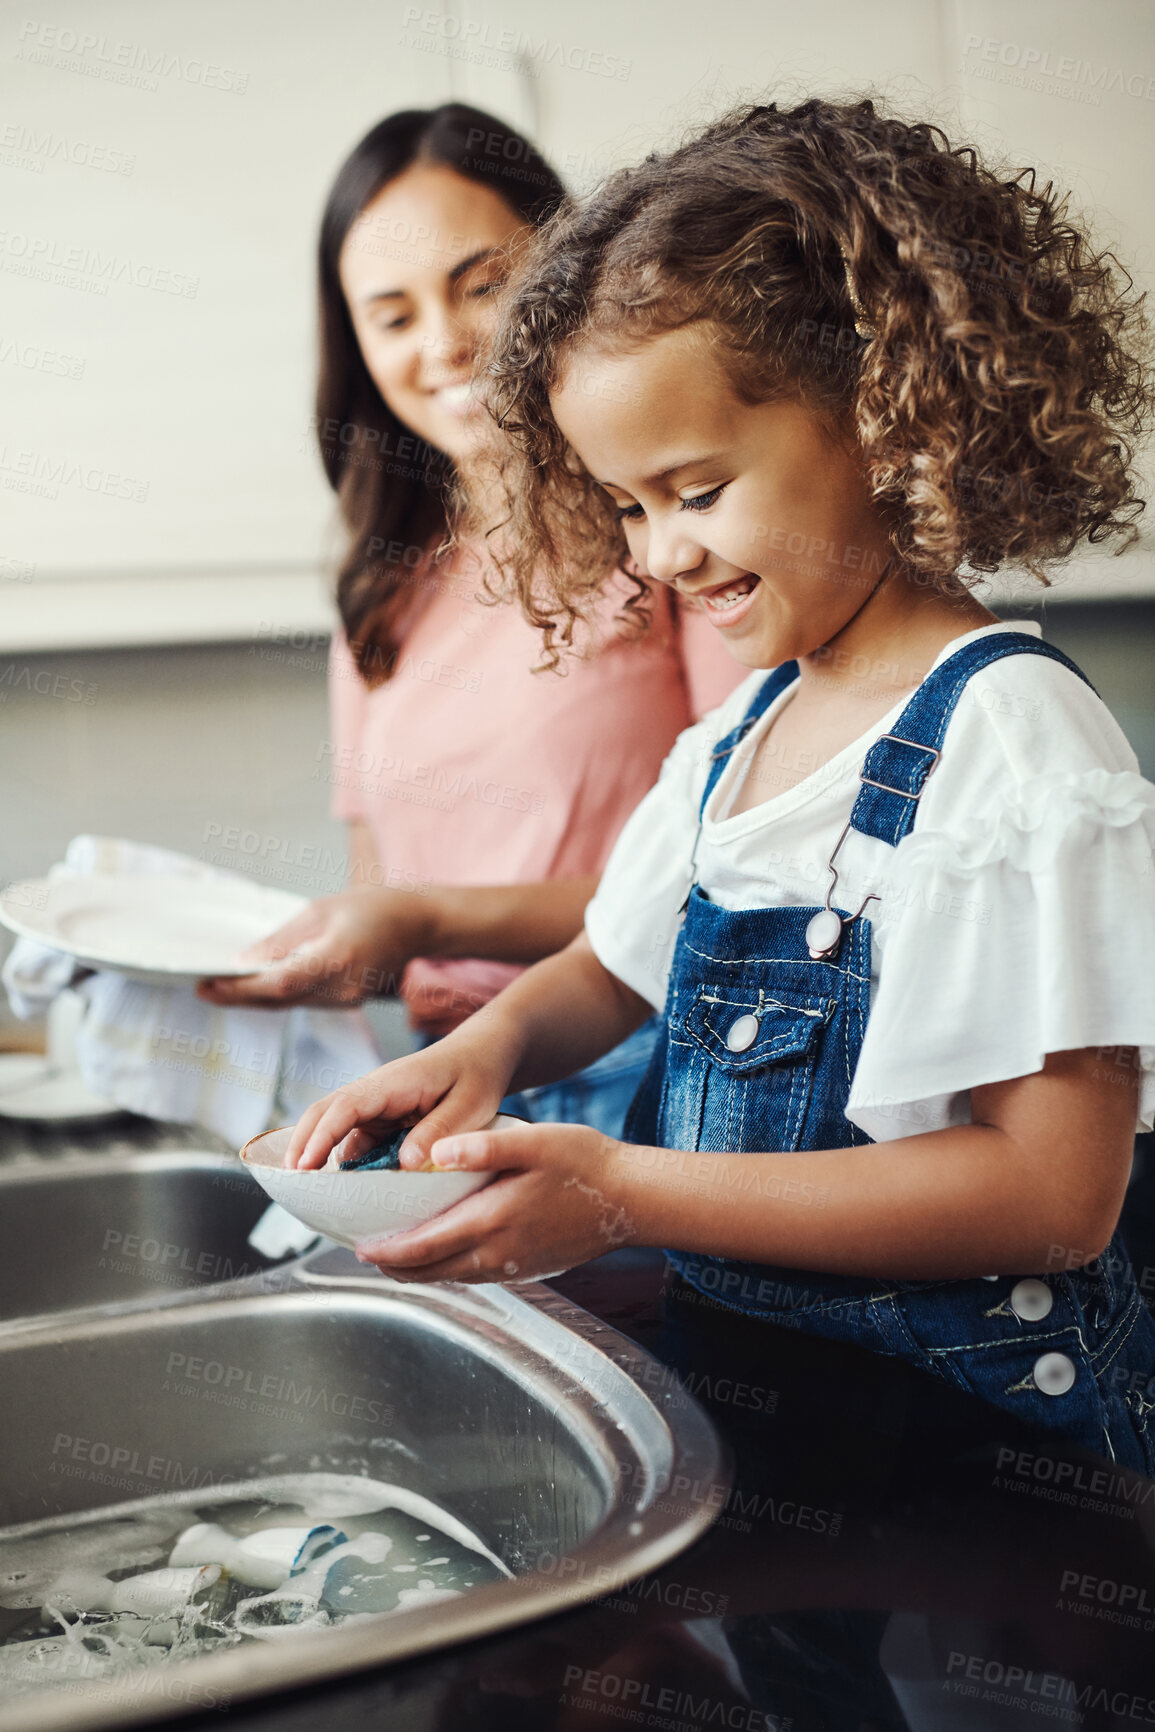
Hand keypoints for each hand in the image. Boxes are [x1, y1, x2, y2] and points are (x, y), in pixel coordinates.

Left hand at [196, 888, 431, 1008]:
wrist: (415, 924)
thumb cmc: (371, 907)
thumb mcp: (321, 909)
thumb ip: (283, 939)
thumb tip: (245, 962)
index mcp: (338, 957)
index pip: (280, 982)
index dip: (241, 988)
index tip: (209, 983)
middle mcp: (342, 986)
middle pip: (279, 999)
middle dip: (238, 995)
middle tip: (202, 987)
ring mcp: (345, 999)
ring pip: (289, 1003)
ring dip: (254, 997)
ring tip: (219, 985)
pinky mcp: (344, 1002)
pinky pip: (302, 1001)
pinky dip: (276, 994)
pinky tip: (255, 985)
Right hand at [285, 1014, 520, 1168]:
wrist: (482, 1055)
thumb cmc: (477, 1075)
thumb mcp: (468, 1106)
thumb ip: (437, 1132)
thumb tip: (404, 1164)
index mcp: (393, 1083)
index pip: (346, 1106)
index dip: (321, 1136)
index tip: (304, 1165)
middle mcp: (375, 1091)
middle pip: (325, 1113)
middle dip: (303, 1144)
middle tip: (291, 1182)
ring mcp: (375, 1105)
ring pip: (335, 1128)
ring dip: (319, 1154)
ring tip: (309, 1193)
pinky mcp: (381, 1118)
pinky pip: (354, 1139)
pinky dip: (344, 1161)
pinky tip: (345, 1189)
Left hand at [354, 1122, 637, 1283]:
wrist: (631, 1200)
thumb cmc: (586, 1164)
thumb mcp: (535, 1142)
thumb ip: (484, 1145)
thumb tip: (436, 1151)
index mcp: (493, 1221)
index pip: (425, 1247)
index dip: (388, 1251)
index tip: (359, 1247)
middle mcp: (499, 1254)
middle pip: (431, 1271)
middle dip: (394, 1266)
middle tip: (365, 1254)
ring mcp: (514, 1267)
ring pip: (452, 1277)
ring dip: (420, 1270)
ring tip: (395, 1256)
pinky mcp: (528, 1269)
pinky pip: (476, 1275)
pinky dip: (449, 1269)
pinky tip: (444, 1254)